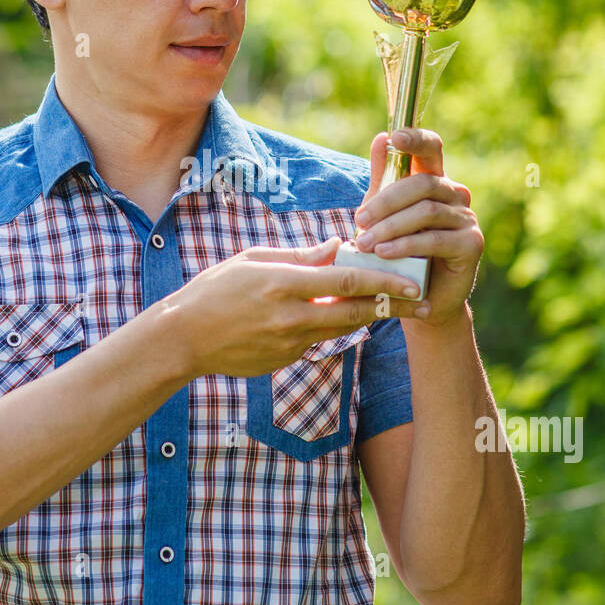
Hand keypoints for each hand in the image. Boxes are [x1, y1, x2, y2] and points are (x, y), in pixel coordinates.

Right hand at [163, 238, 428, 377]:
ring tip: (392, 307)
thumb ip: (300, 256)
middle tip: (421, 302)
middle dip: (392, 307)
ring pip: (341, 328)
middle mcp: (291, 316)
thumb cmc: (215, 290)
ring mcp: (289, 343)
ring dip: (367, 317)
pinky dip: (330, 327)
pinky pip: (316, 340)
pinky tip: (335, 317)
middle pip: (355, 312)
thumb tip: (338, 245)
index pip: (346, 281)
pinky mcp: (285, 359)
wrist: (183, 339)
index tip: (410, 281)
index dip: (383, 281)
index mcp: (283, 283)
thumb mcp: (254, 260)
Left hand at [352, 129, 484, 327]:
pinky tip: (385, 253)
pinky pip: (435, 239)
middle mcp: (455, 194)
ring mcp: (467, 218)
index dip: (415, 139)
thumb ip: (384, 178)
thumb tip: (381, 138)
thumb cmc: (399, 249)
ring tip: (366, 243)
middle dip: (386, 201)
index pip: (431, 148)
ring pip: (426, 211)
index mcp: (435, 180)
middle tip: (359, 221)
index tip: (395, 137)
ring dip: (391, 227)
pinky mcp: (471, 244)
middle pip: (422, 183)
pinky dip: (406, 245)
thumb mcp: (385, 212)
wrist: (418, 296)